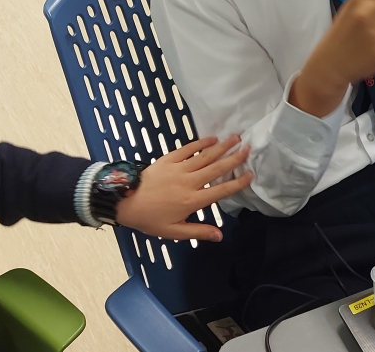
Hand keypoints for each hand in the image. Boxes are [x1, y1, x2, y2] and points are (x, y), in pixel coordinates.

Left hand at [115, 135, 251, 240]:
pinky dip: (201, 142)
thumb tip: (220, 235)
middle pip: (217, 168)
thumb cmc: (149, 219)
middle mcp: (189, 182)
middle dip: (234, 158)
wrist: (124, 201)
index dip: (237, 182)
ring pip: (205, 155)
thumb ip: (198, 232)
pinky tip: (212, 138)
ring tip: (236, 138)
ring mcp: (179, 168)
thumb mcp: (173, 232)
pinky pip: (188, 149)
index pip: (221, 191)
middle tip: (249, 148)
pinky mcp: (168, 159)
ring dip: (222, 146)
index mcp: (192, 201)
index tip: (250, 174)